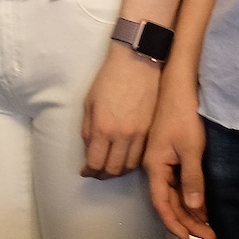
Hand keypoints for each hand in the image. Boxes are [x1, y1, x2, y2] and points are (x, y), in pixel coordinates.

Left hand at [80, 42, 160, 178]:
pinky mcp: (152, 131)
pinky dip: (133, 163)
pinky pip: (143, 156)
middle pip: (114, 169)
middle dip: (103, 175)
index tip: (86, 172)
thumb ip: (88, 129)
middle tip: (97, 173)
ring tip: (111, 168)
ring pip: (130, 166)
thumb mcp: (89, 102)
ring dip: (119, 171)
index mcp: (103, 128)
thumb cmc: (109, 79)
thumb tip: (89, 150)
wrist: (138, 63)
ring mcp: (141, 135)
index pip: (96, 162)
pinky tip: (126, 159)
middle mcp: (123, 136)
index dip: (89, 171)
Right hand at [146, 87, 212, 238]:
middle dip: (189, 222)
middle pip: (170, 203)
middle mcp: (156, 168)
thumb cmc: (184, 116)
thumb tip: (193, 209)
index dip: (174, 223)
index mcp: (155, 167)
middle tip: (211, 237)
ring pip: (176, 195)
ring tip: (210, 228)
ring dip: (191, 212)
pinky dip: (192, 198)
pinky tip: (204, 207)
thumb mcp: (191, 149)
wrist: (179, 87)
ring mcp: (164, 162)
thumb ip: (192, 179)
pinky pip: (180, 184)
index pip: (162, 204)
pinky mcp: (173, 156)